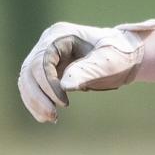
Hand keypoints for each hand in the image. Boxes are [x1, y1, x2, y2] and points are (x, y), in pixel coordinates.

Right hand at [17, 19, 154, 123]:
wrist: (126, 55)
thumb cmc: (120, 54)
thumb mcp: (109, 61)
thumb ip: (89, 70)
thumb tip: (65, 85)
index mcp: (60, 35)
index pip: (42, 61)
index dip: (48, 85)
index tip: (64, 104)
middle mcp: (48, 43)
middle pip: (29, 71)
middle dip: (38, 96)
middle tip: (53, 117)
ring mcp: (47, 56)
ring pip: (27, 80)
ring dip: (34, 101)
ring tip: (50, 119)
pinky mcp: (49, 70)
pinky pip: (34, 87)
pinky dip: (37, 102)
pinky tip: (46, 117)